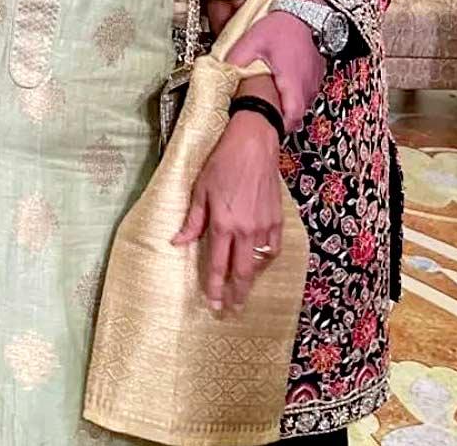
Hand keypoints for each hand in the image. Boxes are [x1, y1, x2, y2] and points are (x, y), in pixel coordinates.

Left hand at [173, 110, 283, 311]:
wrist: (253, 146)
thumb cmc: (222, 164)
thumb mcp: (199, 190)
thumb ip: (192, 220)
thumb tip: (178, 242)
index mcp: (223, 224)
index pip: (218, 264)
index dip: (215, 287)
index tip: (213, 304)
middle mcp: (246, 230)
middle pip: (243, 272)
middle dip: (237, 294)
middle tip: (231, 310)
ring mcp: (265, 226)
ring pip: (259, 263)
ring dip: (250, 279)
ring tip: (242, 290)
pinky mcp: (277, 220)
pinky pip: (273, 249)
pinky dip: (265, 260)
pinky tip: (258, 263)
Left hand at [224, 3, 325, 131]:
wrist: (305, 11)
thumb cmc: (283, 26)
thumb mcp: (253, 41)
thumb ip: (236, 58)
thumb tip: (223, 71)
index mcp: (292, 80)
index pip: (292, 116)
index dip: (280, 125)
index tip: (268, 128)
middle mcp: (306, 84)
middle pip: (297, 114)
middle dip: (282, 119)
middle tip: (264, 118)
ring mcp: (313, 80)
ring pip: (302, 104)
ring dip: (288, 107)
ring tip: (270, 105)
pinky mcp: (315, 74)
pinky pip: (306, 93)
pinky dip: (294, 96)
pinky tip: (280, 90)